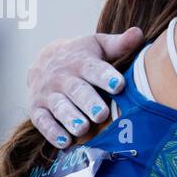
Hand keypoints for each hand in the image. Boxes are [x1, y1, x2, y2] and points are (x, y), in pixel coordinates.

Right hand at [27, 27, 143, 147]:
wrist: (43, 62)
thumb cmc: (81, 57)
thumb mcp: (97, 46)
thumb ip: (119, 44)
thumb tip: (139, 34)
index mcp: (81, 62)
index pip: (94, 68)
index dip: (106, 77)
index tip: (119, 85)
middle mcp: (64, 78)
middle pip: (77, 91)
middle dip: (88, 103)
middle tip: (102, 114)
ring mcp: (49, 94)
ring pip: (59, 107)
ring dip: (70, 118)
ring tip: (82, 128)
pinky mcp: (37, 109)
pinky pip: (43, 122)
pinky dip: (52, 132)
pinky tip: (65, 142)